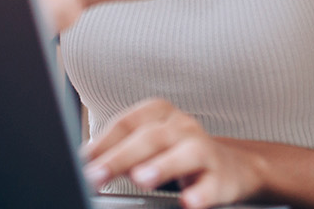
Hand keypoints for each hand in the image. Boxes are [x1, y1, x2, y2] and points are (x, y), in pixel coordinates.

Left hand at [82, 98, 264, 208]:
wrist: (231, 167)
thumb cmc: (176, 154)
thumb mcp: (148, 144)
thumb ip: (119, 150)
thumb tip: (84, 164)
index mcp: (160, 114)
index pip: (127, 122)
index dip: (103, 142)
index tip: (82, 160)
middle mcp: (182, 127)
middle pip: (150, 137)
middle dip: (121, 157)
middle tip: (96, 175)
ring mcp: (204, 150)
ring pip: (185, 154)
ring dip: (162, 166)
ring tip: (140, 180)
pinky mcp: (221, 178)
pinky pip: (211, 184)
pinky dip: (200, 193)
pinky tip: (189, 202)